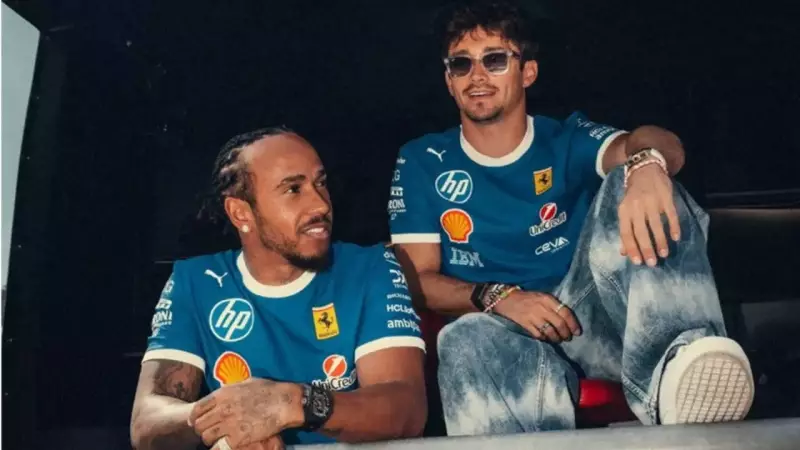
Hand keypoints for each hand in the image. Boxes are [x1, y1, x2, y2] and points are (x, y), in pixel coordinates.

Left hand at [189, 378, 303, 447]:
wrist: (283, 402)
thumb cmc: (268, 390)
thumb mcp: (245, 383)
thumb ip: (230, 390)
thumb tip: (223, 393)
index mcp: (222, 395)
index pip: (197, 409)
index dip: (194, 417)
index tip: (195, 422)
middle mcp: (222, 409)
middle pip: (199, 425)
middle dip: (203, 429)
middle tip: (210, 431)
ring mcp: (229, 424)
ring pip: (207, 437)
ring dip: (211, 439)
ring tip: (218, 439)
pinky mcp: (238, 438)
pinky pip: (219, 447)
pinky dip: (220, 447)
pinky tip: (227, 445)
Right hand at [492, 290, 580, 342]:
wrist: (505, 299)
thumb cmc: (526, 298)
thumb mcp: (541, 297)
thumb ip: (553, 306)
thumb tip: (566, 321)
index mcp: (547, 299)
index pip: (565, 312)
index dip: (573, 324)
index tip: (578, 332)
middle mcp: (541, 307)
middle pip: (560, 324)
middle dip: (566, 333)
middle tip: (567, 338)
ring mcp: (532, 316)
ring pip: (550, 331)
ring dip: (556, 338)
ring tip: (557, 340)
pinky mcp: (525, 324)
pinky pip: (539, 335)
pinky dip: (545, 339)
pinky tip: (546, 339)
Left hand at [618, 164, 679, 266]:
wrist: (645, 169)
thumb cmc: (633, 194)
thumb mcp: (625, 210)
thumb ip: (625, 230)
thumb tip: (623, 252)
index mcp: (624, 210)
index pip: (626, 232)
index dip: (631, 248)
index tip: (638, 262)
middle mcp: (636, 207)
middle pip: (640, 231)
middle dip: (646, 248)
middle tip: (653, 263)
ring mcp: (651, 201)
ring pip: (656, 224)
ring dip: (660, 240)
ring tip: (664, 254)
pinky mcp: (666, 197)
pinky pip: (670, 214)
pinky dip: (673, 226)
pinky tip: (676, 238)